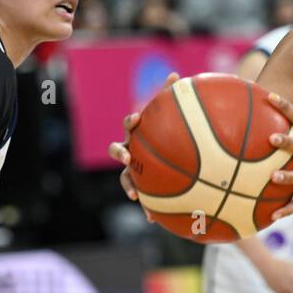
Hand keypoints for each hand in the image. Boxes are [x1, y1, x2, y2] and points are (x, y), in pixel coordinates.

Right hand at [109, 72, 179, 208]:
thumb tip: (175, 73)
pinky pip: (143, 197)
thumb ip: (171, 97)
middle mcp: (131, 150)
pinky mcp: (141, 186)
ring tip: (135, 195)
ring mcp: (134, 169)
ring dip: (128, 185)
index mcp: (139, 133)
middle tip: (128, 157)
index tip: (138, 119)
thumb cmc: (168, 132)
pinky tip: (154, 219)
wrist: (170, 155)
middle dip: (121, 153)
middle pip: (117, 150)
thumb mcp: (170, 116)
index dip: (132, 121)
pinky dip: (147, 208)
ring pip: (125, 178)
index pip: (130, 124)